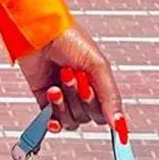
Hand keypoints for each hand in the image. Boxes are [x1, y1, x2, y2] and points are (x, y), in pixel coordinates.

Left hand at [17, 23, 129, 142]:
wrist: (39, 34)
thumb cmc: (70, 41)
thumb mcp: (98, 66)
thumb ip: (110, 97)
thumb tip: (119, 124)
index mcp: (98, 84)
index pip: (104, 113)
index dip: (99, 107)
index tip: (93, 94)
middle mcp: (82, 94)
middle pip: (86, 117)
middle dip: (80, 98)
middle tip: (74, 75)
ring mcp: (64, 99)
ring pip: (70, 120)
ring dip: (64, 102)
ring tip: (59, 80)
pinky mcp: (45, 101)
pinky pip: (52, 121)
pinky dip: (53, 115)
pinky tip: (53, 98)